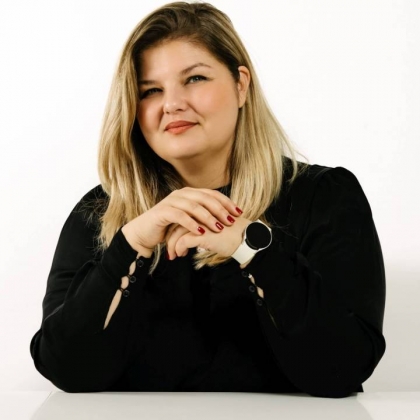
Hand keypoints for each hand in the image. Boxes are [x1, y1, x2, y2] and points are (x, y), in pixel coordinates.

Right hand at [121, 187, 241, 256]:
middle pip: (205, 198)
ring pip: (194, 207)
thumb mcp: (189, 220)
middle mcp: (181, 194)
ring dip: (209, 218)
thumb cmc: (169, 227)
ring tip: (219, 228)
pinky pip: (180, 216)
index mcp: (189, 193)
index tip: (239, 212)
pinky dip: (192, 224)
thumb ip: (203, 216)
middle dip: (221, 210)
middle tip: (231, 221)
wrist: (144, 233)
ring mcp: (171, 201)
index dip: (227, 202)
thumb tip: (224, 219)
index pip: (212, 194)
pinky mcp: (162, 212)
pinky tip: (201, 232)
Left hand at [165, 216, 250, 259]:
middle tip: (169, 248)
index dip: (175, 228)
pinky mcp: (203, 234)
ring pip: (177, 233)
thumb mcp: (216, 226)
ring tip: (173, 255)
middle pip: (176, 223)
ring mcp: (201, 223)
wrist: (247, 240)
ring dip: (172, 245)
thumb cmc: (234, 235)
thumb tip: (192, 237)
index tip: (172, 239)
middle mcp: (200, 214)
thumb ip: (204, 226)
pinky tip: (180, 254)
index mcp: (203, 209)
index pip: (182, 216)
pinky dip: (179, 248)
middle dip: (170, 237)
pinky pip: (183, 241)